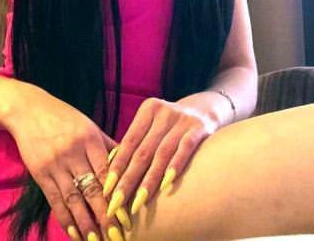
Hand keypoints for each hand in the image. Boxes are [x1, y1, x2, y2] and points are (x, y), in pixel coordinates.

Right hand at [6, 82, 127, 240]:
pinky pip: (54, 200)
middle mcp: (73, 152)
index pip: (106, 171)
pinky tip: (74, 234)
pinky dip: (65, 219)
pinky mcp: (40, 173)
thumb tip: (131, 162)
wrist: (28, 110)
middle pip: (92, 189)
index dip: (117, 195)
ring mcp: (55, 164)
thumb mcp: (88, 125)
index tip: (128, 216)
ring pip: (73, 199)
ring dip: (86, 224)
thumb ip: (107, 145)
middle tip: (117, 236)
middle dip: (105, 216)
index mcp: (89, 138)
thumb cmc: (64, 117)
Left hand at [102, 97, 216, 220]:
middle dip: (128, 180)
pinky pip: (185, 149)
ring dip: (148, 181)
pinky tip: (166, 185)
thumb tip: (111, 177)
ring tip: (138, 203)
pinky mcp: (200, 128)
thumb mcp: (154, 126)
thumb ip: (138, 145)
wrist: (207, 108)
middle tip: (116, 204)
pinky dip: (175, 166)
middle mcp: (164, 112)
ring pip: (161, 154)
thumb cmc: (172, 125)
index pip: (129, 142)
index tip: (106, 191)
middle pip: (142, 151)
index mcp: (148, 109)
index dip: (117, 167)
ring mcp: (183, 120)